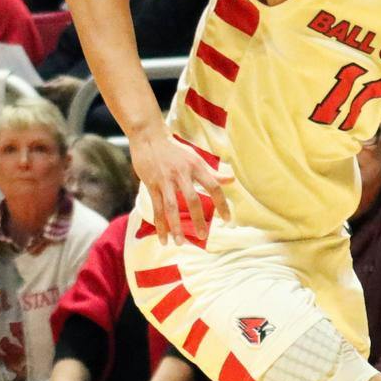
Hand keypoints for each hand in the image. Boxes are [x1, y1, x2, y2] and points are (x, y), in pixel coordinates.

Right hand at [127, 128, 231, 243]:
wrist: (148, 137)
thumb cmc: (175, 149)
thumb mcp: (195, 158)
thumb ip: (212, 172)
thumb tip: (231, 179)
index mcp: (196, 166)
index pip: (213, 186)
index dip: (221, 203)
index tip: (227, 219)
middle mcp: (181, 173)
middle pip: (192, 199)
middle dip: (198, 219)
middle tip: (203, 236)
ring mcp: (165, 180)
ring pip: (171, 207)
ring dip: (175, 226)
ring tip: (180, 243)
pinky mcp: (151, 184)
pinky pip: (156, 208)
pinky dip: (160, 224)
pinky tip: (163, 238)